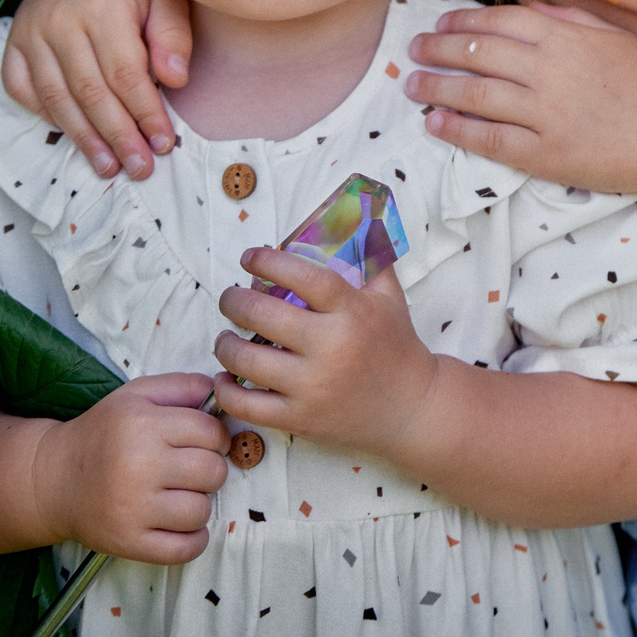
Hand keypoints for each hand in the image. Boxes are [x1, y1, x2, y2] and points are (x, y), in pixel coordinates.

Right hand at [1, 0, 195, 179]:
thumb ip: (174, 32)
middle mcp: (59, 20)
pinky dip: (44, 114)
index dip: (145, 114)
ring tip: (109, 167)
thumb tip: (175, 81)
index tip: (164, 143)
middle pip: (91, 93)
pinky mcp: (16, 39)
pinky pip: (21, 87)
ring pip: (56, 97)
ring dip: (83, 138)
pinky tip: (71, 133)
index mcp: (101, 6)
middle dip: (118, 136)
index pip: (126, 75)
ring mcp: (31, 30)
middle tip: (140, 169)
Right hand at [29, 374, 227, 563]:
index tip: (204, 443)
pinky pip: (184, 549)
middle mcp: (137, 466)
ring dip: (198, 504)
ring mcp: (132, 509)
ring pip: (201, 511)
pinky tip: (180, 525)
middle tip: (190, 470)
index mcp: (141, 425)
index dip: (216, 437)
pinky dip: (193, 540)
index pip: (211, 432)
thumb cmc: (103, 434)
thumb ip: (183, 386)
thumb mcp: (137, 395)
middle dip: (210, 469)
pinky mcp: (128, 542)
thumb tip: (223, 392)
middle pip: (212, 472)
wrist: (53, 478)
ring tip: (178, 495)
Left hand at [211, 250, 438, 459]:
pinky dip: (227, 391)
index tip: (250, 257)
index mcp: (352, 312)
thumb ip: (371, 259)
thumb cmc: (396, 347)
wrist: (411, 408)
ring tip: (225, 338)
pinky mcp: (300, 419)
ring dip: (225, 345)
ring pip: (247, 361)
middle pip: (263, 316)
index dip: (269, 262)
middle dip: (233, 302)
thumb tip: (356, 217)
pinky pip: (247, 405)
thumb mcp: (390, 298)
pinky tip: (226, 378)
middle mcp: (330, 348)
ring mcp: (312, 387)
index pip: (303, 277)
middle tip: (229, 298)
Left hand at [402, 5, 636, 193]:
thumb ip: (567, 22)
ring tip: (412, 86)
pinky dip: (458, 129)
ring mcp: (545, 114)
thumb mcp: (611, 36)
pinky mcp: (546, 154)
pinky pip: (491, 140)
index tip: (439, 25)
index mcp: (565, 37)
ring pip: (476, 95)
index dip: (462, 23)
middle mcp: (549, 71)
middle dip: (439, 50)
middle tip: (413, 52)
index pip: (499, 23)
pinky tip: (434, 122)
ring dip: (437, 88)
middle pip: (478, 54)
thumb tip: (526, 15)